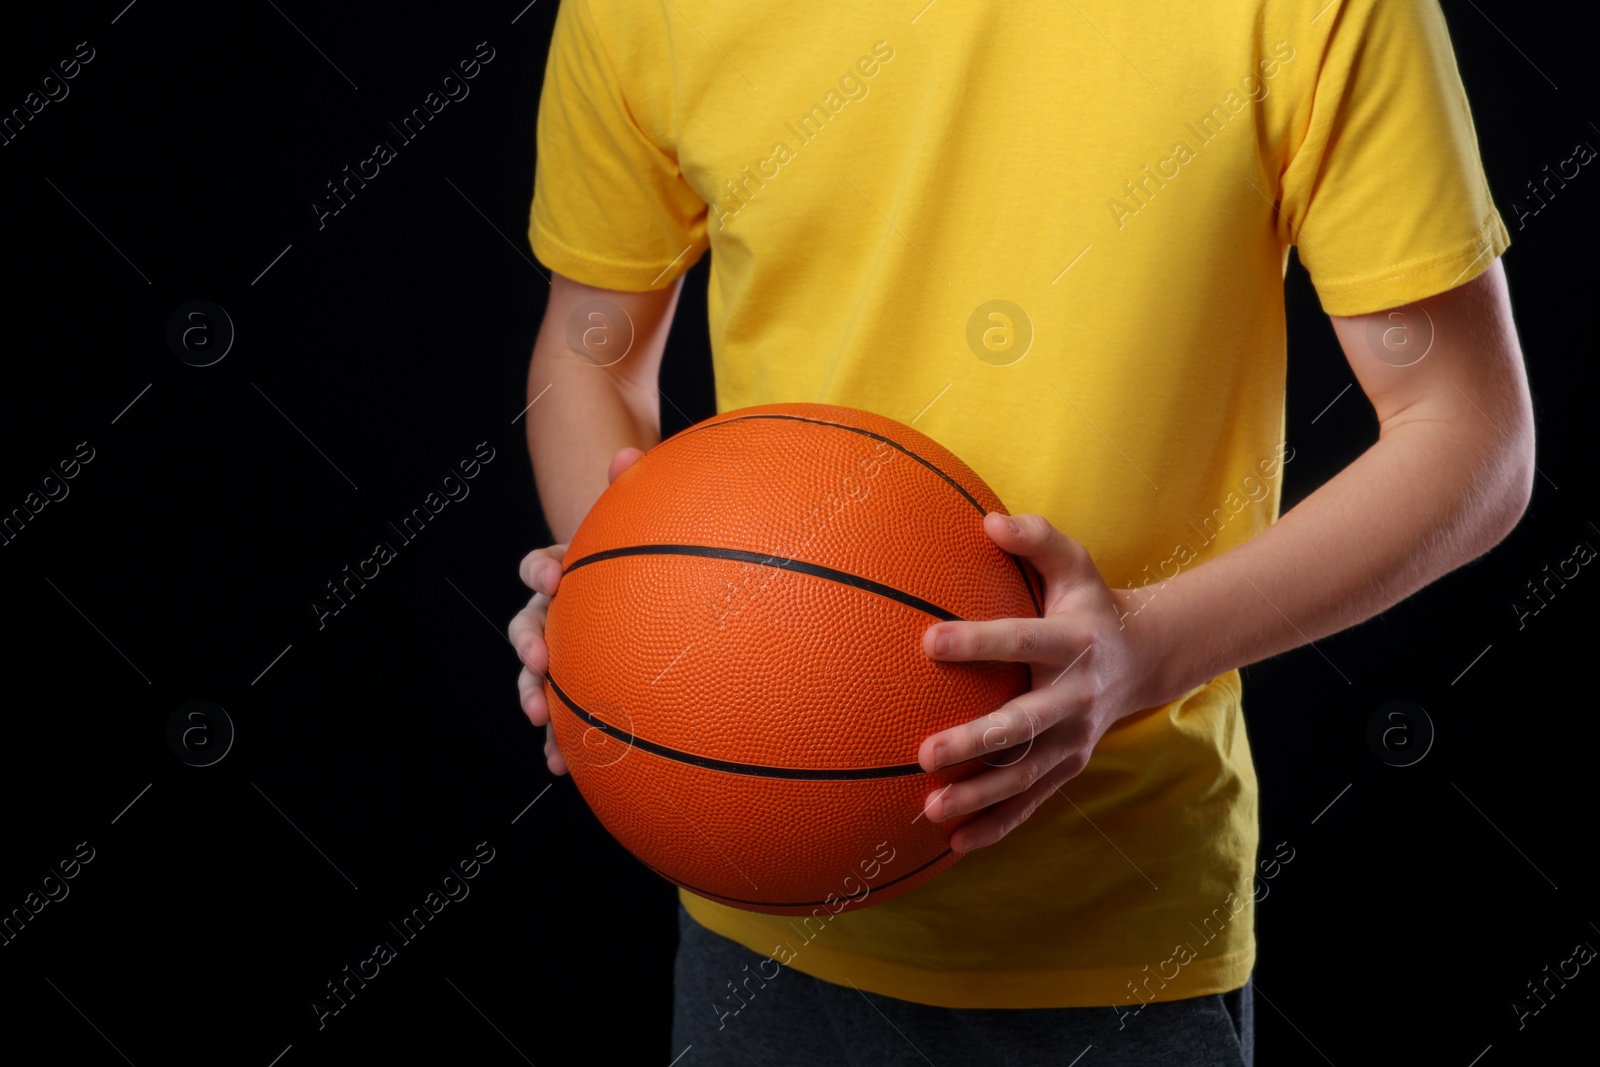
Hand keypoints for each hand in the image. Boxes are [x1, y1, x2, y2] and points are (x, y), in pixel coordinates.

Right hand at [509, 446, 644, 774]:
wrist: (661, 598)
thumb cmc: (649, 558)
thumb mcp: (644, 525)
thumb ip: (637, 489)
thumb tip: (629, 452)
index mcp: (569, 571)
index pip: (541, 565)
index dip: (543, 568)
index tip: (554, 573)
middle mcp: (559, 613)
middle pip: (528, 625)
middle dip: (528, 643)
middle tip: (540, 658)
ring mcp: (567, 653)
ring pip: (538, 676)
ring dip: (534, 697)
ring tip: (542, 718)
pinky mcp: (581, 690)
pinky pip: (565, 717)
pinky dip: (559, 740)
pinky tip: (563, 766)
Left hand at [917, 512, 1151, 851]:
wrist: (1146, 658)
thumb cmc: (1089, 604)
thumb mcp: (1074, 563)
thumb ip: (1036, 538)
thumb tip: (989, 521)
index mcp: (1071, 643)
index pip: (1020, 640)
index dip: (976, 642)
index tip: (928, 641)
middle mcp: (1075, 697)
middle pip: (1022, 724)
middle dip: (976, 742)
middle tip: (926, 753)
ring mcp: (1073, 739)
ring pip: (1024, 775)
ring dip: (980, 797)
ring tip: (932, 809)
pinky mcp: (1068, 766)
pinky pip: (1031, 801)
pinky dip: (997, 825)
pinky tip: (954, 844)